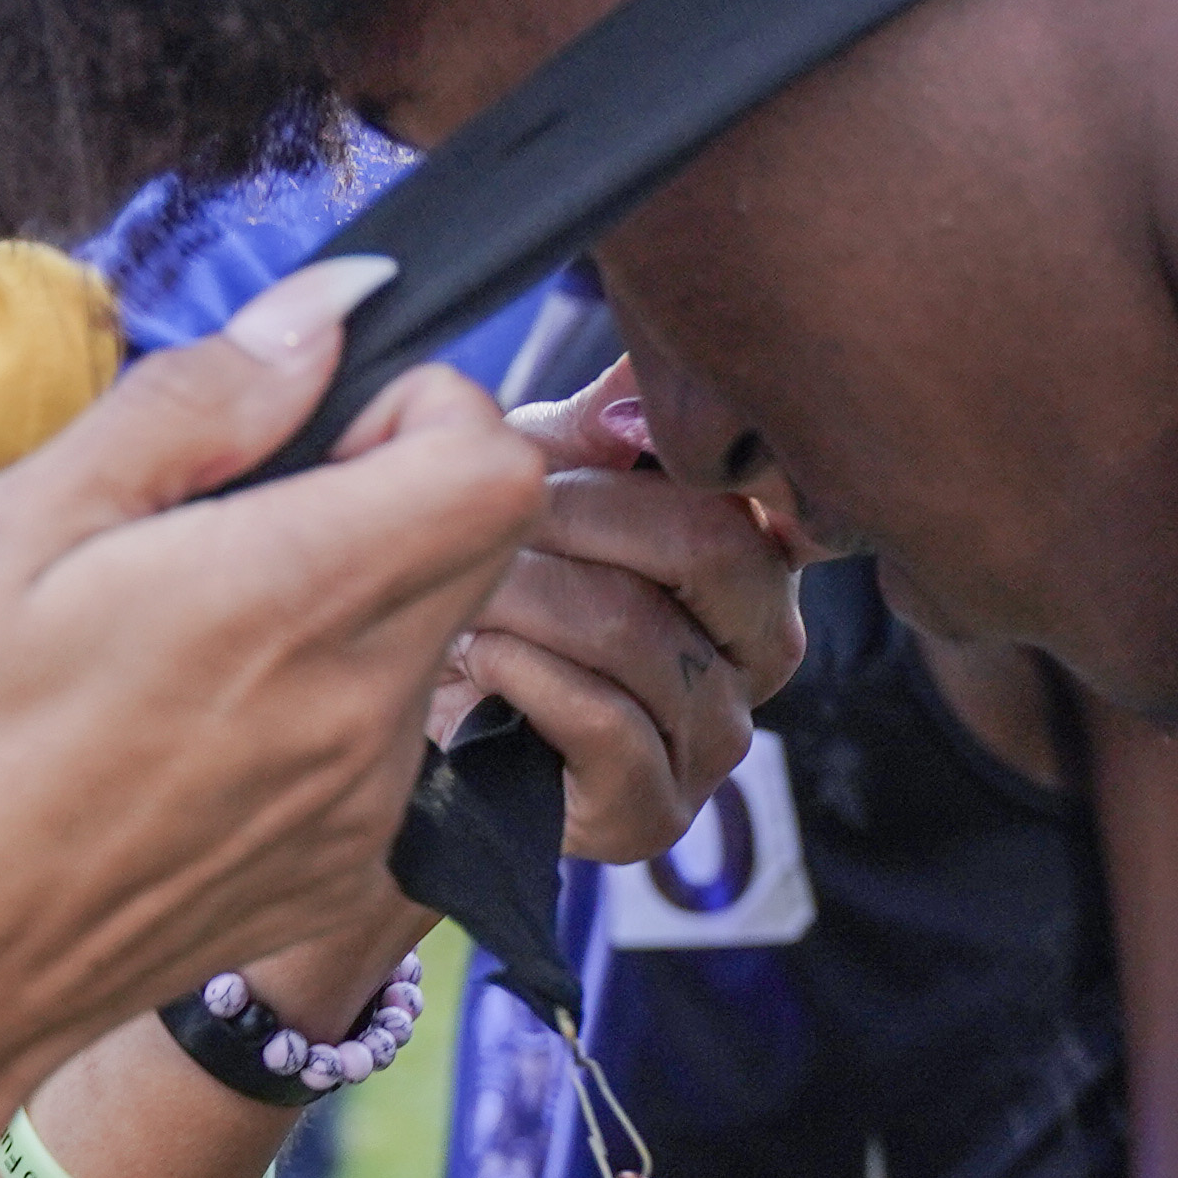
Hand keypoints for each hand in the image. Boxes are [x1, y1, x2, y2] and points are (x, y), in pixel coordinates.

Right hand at [0, 259, 543, 1121]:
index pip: (497, 465)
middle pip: (484, 542)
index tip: (313, 429)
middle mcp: (362, 708)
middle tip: (240, 515)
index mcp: (291, 598)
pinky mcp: (340, 869)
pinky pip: (388, 739)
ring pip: (435, 637)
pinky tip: (190, 730)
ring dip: (356, 598)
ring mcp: (363, 803)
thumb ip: (196, 401)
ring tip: (192, 635)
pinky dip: (325, 702)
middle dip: (394, 487)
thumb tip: (326, 310)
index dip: (424, 412)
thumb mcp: (20, 522)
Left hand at [440, 380, 806, 880]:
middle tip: (496, 510)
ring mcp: (715, 738)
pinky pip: (609, 726)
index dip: (659, 459)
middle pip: (712, 551)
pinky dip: (531, 676)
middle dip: (583, 518)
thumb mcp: (542, 480)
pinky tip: (483, 654)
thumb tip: (643, 365)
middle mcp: (760, 650)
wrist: (417, 710)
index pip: (748, 495)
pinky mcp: (654, 812)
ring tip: (468, 587)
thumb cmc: (501, 581)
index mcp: (756, 561)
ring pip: (642, 636)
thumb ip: (599, 423)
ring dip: (533, 598)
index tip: (562, 447)